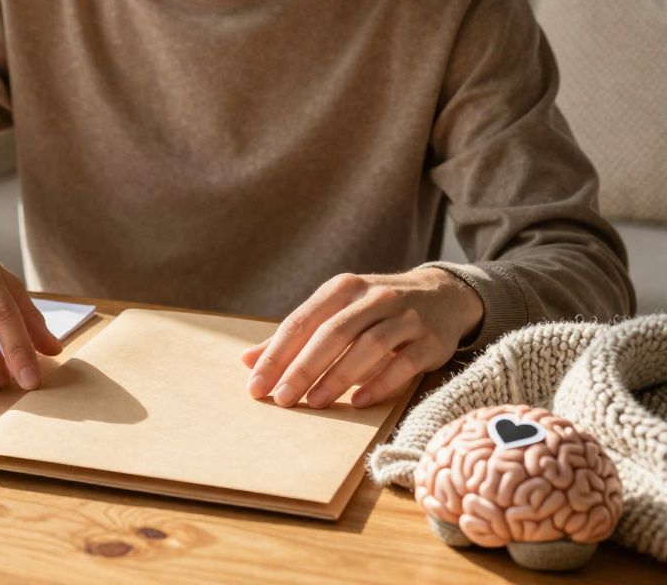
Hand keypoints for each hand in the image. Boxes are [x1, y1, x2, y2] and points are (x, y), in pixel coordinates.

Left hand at [240, 268, 482, 408]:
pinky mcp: (432, 339)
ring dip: (338, 377)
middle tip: (281, 399)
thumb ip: (295, 337)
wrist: (443, 296)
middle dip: (302, 369)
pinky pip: (404, 363)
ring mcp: (406, 317)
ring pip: (367, 347)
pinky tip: (360, 402)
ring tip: (314, 403)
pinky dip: (381, 383)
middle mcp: (374, 297)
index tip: (256, 385)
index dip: (276, 355)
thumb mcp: (336, 312)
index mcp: (342, 288)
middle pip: (331, 334)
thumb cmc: (374, 311)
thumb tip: (247, 360)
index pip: (301, 322)